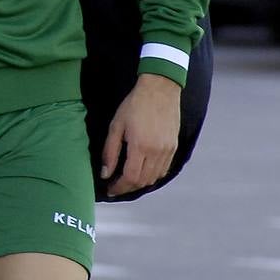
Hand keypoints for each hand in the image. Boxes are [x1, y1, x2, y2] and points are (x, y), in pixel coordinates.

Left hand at [102, 73, 180, 196]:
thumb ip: (110, 152)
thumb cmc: (134, 105)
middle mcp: (157, 152)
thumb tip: (105, 173)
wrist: (160, 90)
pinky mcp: (174, 147)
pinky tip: (142, 171)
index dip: (119, 187)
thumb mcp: (116, 126)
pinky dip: (152, 175)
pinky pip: (163, 170)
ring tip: (127, 180)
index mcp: (140, 146)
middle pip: (143, 181)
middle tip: (116, 186)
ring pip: (154, 178)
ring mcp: (168, 151)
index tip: (110, 189)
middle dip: (128, 187)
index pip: (130, 178)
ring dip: (140, 183)